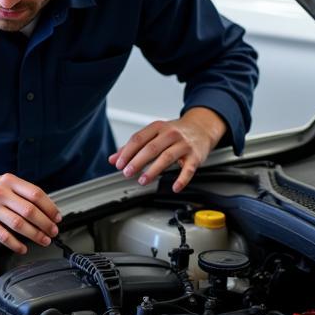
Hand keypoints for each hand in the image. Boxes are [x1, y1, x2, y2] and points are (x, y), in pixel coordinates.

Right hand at [0, 173, 59, 253]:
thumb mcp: (4, 183)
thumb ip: (22, 193)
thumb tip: (47, 210)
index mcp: (9, 181)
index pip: (35, 194)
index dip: (50, 208)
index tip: (57, 217)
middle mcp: (0, 192)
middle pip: (29, 210)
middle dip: (45, 224)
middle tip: (53, 231)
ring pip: (19, 224)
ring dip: (35, 235)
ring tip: (43, 240)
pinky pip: (3, 236)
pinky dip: (16, 244)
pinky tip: (22, 247)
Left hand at [108, 107, 225, 191]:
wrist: (201, 128)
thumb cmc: (174, 133)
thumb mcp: (154, 134)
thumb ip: (133, 146)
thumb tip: (113, 158)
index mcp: (158, 127)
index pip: (138, 138)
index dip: (127, 152)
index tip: (119, 163)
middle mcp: (171, 134)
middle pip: (151, 148)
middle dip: (137, 162)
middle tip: (127, 173)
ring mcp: (184, 145)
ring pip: (167, 157)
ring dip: (153, 170)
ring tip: (142, 180)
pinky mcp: (195, 156)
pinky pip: (189, 169)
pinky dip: (182, 179)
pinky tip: (174, 187)